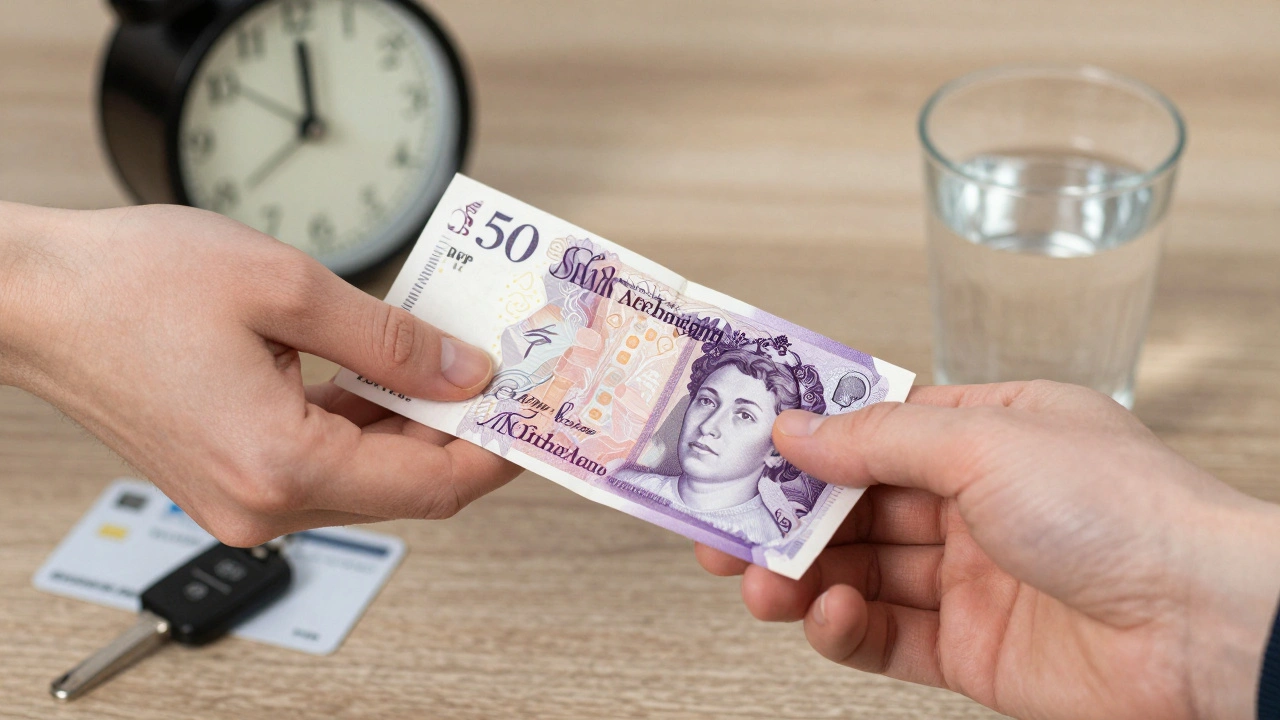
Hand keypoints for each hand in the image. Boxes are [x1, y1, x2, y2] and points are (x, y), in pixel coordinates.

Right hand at [0, 202, 519, 544]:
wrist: (34, 299)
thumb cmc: (129, 284)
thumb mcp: (286, 287)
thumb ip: (392, 340)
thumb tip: (465, 375)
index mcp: (280, 464)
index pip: (430, 485)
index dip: (495, 452)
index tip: (536, 417)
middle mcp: (262, 503)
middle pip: (404, 486)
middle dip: (462, 433)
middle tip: (507, 379)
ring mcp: (243, 499)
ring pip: (367, 475)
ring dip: (414, 425)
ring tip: (456, 364)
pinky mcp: (232, 478)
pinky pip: (325, 462)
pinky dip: (366, 423)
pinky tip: (390, 374)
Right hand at [695, 381, 1279, 719]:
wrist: (1203, 627)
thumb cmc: (1123, 510)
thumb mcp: (986, 443)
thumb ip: (879, 439)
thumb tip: (796, 430)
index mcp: (993, 434)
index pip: (878, 430)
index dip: (809, 440)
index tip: (744, 448)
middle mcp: (980, 504)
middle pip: (857, 506)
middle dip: (786, 517)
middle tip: (719, 525)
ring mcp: (975, 580)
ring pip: (861, 573)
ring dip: (802, 576)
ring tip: (754, 580)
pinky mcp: (974, 651)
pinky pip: (887, 638)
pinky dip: (845, 628)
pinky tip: (825, 615)